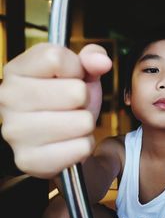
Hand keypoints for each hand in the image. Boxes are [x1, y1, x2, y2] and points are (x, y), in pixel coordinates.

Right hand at [0, 43, 111, 177]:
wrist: (60, 136)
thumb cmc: (67, 99)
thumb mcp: (80, 71)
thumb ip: (91, 57)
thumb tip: (102, 61)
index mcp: (17, 70)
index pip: (56, 58)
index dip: (76, 69)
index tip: (71, 77)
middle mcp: (7, 99)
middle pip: (76, 92)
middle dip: (83, 99)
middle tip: (72, 105)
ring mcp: (15, 132)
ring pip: (82, 122)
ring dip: (84, 123)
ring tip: (69, 122)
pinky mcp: (29, 160)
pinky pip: (82, 147)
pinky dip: (83, 145)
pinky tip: (67, 140)